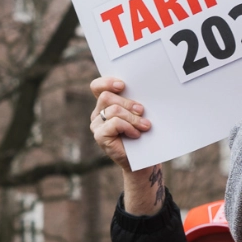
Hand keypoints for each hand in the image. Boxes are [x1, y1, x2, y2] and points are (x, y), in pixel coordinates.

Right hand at [89, 76, 164, 215]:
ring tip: (145, 125)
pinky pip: (113, 123)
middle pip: (107, 97)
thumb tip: (142, 87)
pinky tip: (136, 134)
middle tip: (142, 110)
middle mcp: (98, 113)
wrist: (144, 159)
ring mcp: (97, 125)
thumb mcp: (138, 113)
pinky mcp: (99, 136)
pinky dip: (128, 127)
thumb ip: (133, 101)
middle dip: (127, 103)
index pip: (97, 87)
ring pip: (112, 110)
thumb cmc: (143, 133)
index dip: (107, 82)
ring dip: (132, 117)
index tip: (123, 85)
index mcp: (105, 104)